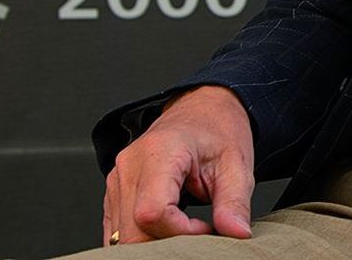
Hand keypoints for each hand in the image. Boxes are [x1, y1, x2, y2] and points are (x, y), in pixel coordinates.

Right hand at [102, 85, 254, 245]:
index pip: (153, 212)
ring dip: (155, 243)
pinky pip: (117, 231)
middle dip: (167, 243)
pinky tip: (168, 228)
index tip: (206, 227)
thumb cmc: (218, 130)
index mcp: (160, 151)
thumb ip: (234, 202)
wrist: (203, 108)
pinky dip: (143, 238)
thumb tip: (237, 234)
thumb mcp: (237, 163)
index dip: (181, 232)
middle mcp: (131, 164)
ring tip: (186, 225)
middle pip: (133, 231)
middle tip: (199, 231)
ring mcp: (117, 178)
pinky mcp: (114, 192)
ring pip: (122, 237)